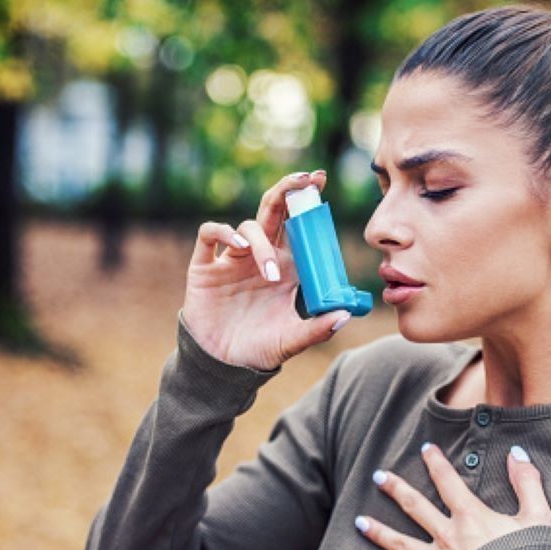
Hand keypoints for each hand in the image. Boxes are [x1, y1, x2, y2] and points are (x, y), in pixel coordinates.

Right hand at [181, 169, 351, 370]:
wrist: (222, 367)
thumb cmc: (260, 349)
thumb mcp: (292, 341)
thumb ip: (317, 329)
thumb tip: (345, 314)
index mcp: (287, 267)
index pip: (299, 226)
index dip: (308, 201)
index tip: (320, 181)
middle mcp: (261, 257)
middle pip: (274, 211)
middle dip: (288, 190)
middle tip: (304, 180)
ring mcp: (232, 260)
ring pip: (249, 227)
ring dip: (263, 244)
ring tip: (272, 273)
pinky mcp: (205, 267)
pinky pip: (210, 234)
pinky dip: (224, 232)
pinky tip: (239, 247)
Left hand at [355, 443, 550, 549]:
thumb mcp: (538, 517)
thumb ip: (527, 483)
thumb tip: (517, 453)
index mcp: (471, 517)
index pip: (447, 482)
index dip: (435, 463)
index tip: (425, 449)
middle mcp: (449, 537)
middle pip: (415, 508)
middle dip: (395, 489)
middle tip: (377, 476)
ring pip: (400, 544)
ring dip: (378, 531)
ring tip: (358, 521)